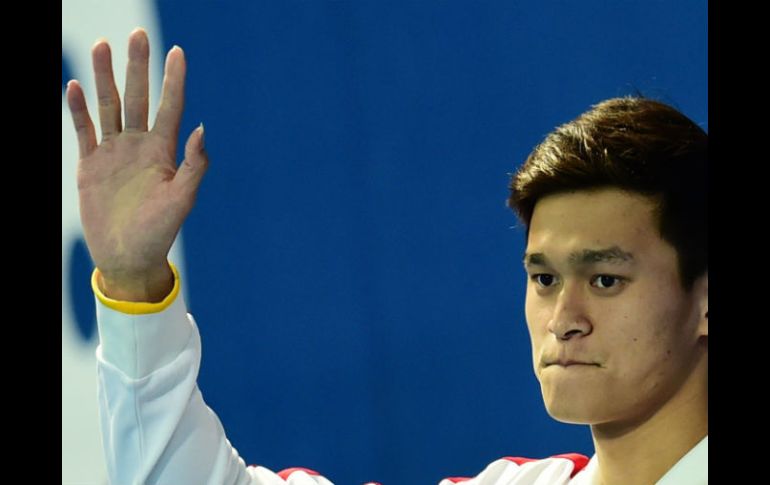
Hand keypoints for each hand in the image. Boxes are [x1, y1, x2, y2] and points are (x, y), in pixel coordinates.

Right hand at [66, 28, 207, 300]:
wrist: (128, 257)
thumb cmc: (160, 232)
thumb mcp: (182, 200)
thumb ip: (194, 165)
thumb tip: (201, 127)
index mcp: (163, 152)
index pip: (170, 107)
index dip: (173, 80)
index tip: (178, 52)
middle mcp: (139, 146)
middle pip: (137, 98)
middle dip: (137, 67)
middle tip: (138, 34)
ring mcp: (114, 153)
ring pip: (109, 107)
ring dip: (106, 77)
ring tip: (103, 46)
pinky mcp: (91, 165)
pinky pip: (84, 130)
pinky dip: (79, 109)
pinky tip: (76, 86)